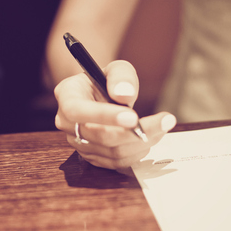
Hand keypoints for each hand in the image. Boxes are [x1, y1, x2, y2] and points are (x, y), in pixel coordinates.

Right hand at [54, 59, 176, 169]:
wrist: (102, 97)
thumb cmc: (107, 81)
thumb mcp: (116, 69)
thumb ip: (121, 76)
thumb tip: (124, 95)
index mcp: (66, 96)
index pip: (77, 111)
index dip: (104, 116)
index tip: (134, 117)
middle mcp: (66, 123)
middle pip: (99, 135)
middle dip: (133, 132)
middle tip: (163, 122)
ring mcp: (78, 143)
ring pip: (111, 152)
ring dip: (141, 142)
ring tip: (162, 126)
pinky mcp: (93, 157)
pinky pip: (117, 162)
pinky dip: (138, 152)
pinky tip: (152, 137)